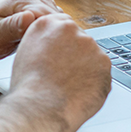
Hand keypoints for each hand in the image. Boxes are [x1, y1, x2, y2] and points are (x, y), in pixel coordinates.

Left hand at [0, 0, 63, 59]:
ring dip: (57, 32)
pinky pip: (53, 19)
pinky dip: (54, 30)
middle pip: (56, 16)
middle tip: (55, 53)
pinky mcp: (37, 9)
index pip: (49, 16)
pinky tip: (49, 42)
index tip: (55, 49)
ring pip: (57, 18)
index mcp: (21, 1)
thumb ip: (12, 26)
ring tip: (52, 49)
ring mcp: (35, 2)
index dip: (54, 34)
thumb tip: (30, 18)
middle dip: (58, 34)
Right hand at [8, 14, 111, 131]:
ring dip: (85, 69)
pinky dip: (94, 82)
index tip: (61, 56)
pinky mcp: (104, 62)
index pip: (62, 26)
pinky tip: (79, 92)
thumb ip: (42, 42)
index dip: (62, 44)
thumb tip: (54, 47)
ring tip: (69, 86)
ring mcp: (90, 45)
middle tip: (64, 75)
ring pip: (91, 56)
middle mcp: (71, 29)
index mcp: (47, 24)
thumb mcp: (25, 53)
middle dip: (75, 56)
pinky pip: (101, 72)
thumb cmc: (29, 87)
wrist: (41, 107)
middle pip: (79, 40)